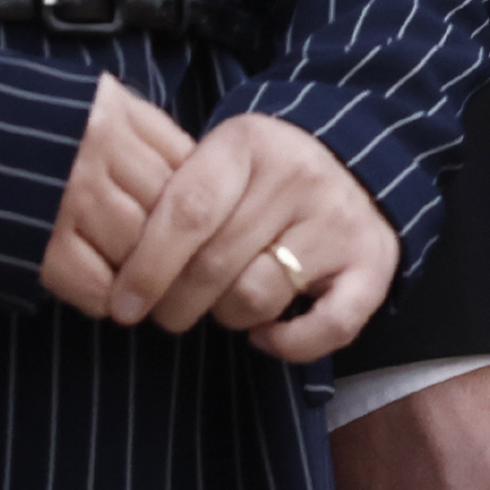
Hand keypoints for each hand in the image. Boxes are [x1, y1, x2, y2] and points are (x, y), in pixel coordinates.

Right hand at [39, 72, 192, 320]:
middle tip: (176, 269)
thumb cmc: (0, 123)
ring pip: (140, 247)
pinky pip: (95, 283)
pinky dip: (104, 296)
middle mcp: (95, 149)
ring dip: (143, 274)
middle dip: (176, 245)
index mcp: (110, 109)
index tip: (194, 227)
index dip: (193, 202)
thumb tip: (185, 173)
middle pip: (170, 210)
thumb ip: (129, 129)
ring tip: (139, 286)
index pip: (187, 165)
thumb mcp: (76, 103)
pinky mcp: (35, 242)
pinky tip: (101, 294)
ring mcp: (66, 196)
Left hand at [104, 106, 402, 363]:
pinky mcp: (373, 263)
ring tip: (223, 304)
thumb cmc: (263, 171)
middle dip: (176, 303)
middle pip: (216, 263)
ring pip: (258, 296)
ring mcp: (340, 222)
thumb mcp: (218, 157)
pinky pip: (329, 326)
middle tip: (164, 311)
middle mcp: (300, 178)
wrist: (356, 158)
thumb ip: (175, 197)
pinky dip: (290, 344)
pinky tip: (265, 336)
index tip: (122, 304)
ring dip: (227, 316)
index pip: (187, 212)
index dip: (147, 266)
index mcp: (249, 145)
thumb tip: (116, 268)